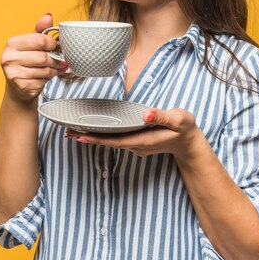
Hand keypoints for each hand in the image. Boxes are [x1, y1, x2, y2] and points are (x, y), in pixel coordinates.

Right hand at [0, 13, 66, 102]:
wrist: (18, 86)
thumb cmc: (26, 60)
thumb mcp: (32, 43)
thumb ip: (40, 30)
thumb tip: (48, 15)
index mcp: (12, 43)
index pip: (39, 40)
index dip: (52, 43)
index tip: (54, 46)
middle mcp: (9, 58)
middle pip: (43, 57)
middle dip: (55, 59)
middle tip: (59, 59)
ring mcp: (13, 73)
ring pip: (45, 70)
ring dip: (54, 69)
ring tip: (55, 68)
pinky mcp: (21, 86)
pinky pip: (43, 81)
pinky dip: (49, 79)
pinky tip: (47, 77)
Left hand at [66, 107, 203, 159]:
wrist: (190, 143)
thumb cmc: (184, 129)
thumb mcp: (178, 119)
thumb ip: (162, 116)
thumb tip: (145, 114)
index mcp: (143, 140)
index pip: (115, 141)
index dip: (97, 139)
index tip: (80, 136)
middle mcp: (136, 145)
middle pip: (108, 142)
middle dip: (89, 138)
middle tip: (68, 133)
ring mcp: (135, 144)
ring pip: (110, 141)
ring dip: (93, 136)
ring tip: (74, 131)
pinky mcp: (136, 141)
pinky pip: (116, 138)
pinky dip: (103, 134)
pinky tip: (94, 130)